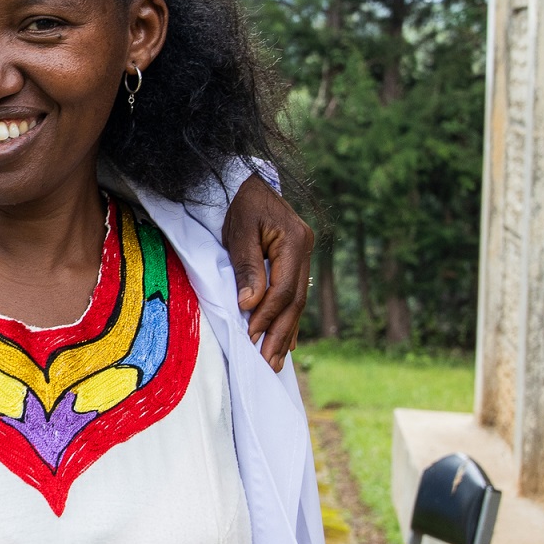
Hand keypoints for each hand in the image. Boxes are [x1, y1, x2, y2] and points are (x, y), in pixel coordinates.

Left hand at [222, 175, 313, 372]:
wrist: (244, 181)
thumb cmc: (237, 203)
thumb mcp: (239, 232)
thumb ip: (246, 267)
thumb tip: (250, 304)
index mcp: (296, 241)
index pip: (284, 288)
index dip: (268, 314)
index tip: (252, 335)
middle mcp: (306, 250)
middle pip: (295, 300)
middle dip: (280, 333)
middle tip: (267, 362)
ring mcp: (304, 256)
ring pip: (297, 302)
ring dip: (285, 332)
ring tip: (275, 360)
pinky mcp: (295, 261)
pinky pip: (294, 295)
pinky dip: (288, 318)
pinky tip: (287, 340)